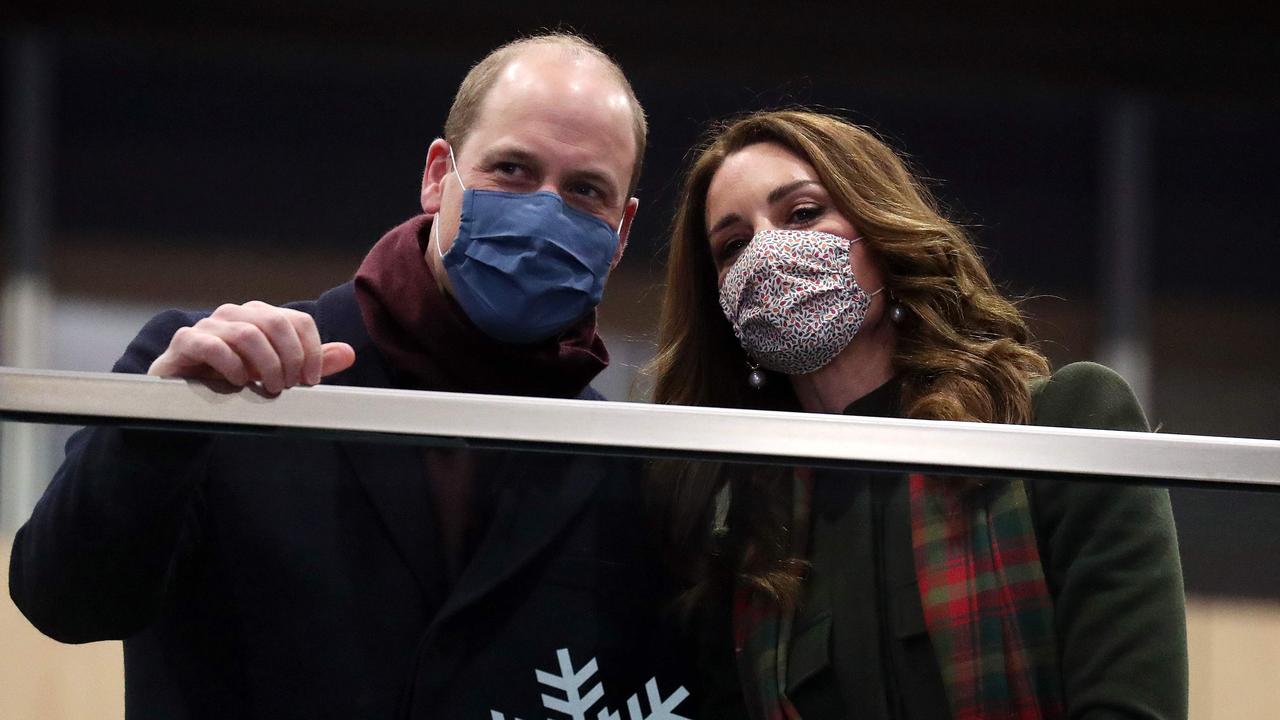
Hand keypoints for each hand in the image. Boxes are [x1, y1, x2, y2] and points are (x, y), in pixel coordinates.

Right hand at [147, 301, 355, 393]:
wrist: (185, 398)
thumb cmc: (235, 381)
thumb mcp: (279, 374)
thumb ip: (311, 363)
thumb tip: (350, 353)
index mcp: (261, 316)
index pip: (298, 321)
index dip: (312, 351)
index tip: (312, 381)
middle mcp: (236, 314)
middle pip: (275, 322)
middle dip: (290, 358)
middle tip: (290, 386)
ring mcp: (209, 325)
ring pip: (248, 334)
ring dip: (265, 365)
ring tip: (269, 389)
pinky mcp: (185, 341)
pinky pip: (212, 344)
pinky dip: (231, 365)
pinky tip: (239, 383)